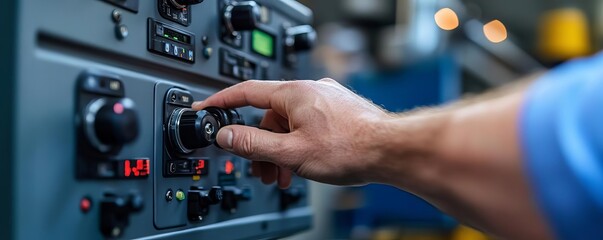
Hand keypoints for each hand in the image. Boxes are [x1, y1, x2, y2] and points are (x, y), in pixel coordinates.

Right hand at [192, 79, 390, 187]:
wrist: (391, 150)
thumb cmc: (349, 147)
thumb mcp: (291, 152)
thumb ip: (254, 144)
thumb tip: (226, 136)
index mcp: (292, 94)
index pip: (245, 92)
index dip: (221, 102)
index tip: (205, 109)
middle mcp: (309, 91)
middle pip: (268, 117)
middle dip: (260, 145)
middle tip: (259, 169)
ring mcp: (325, 100)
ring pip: (289, 125)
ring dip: (280, 151)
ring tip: (284, 176)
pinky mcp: (338, 111)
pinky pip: (307, 126)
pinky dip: (298, 145)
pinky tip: (303, 166)